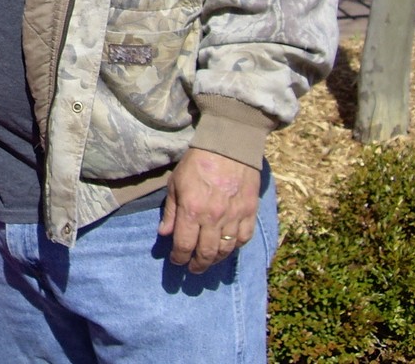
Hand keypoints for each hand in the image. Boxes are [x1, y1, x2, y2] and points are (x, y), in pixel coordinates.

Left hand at [158, 148, 259, 272]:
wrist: (229, 146)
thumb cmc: (197, 162)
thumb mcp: (176, 182)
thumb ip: (171, 211)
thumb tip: (165, 234)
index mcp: (192, 210)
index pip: (184, 245)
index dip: (179, 258)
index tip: (177, 261)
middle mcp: (214, 218)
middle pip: (206, 253)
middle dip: (197, 265)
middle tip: (193, 269)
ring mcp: (234, 217)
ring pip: (226, 250)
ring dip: (215, 261)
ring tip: (208, 263)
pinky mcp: (250, 212)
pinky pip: (243, 239)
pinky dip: (234, 248)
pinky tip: (227, 249)